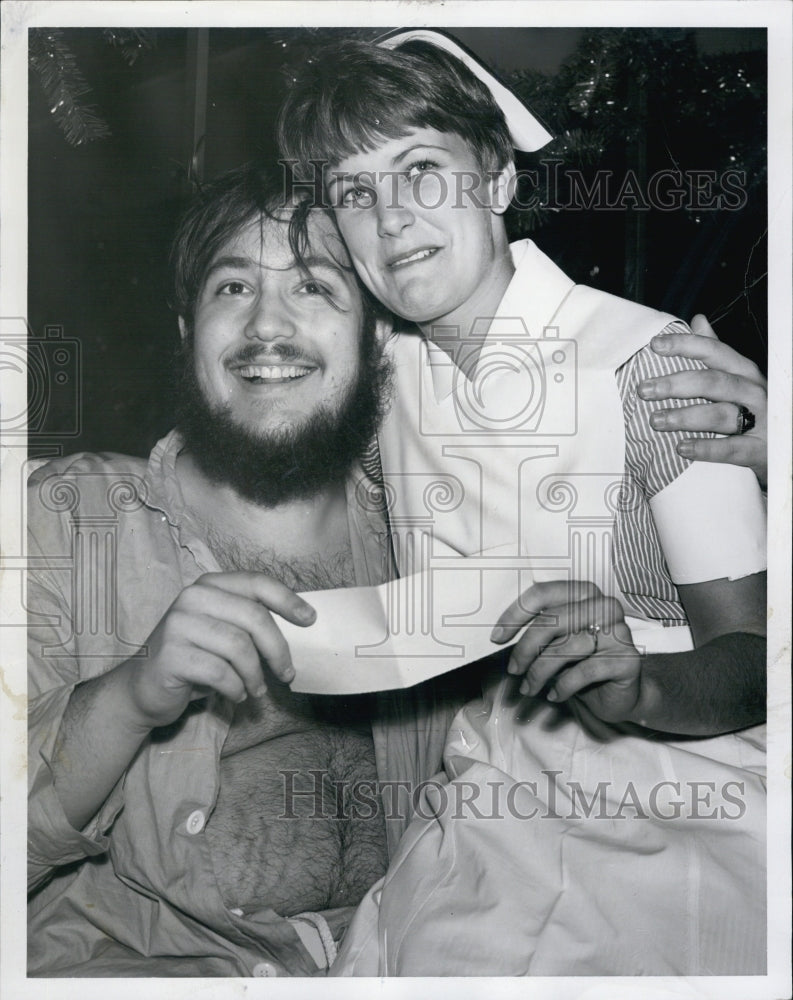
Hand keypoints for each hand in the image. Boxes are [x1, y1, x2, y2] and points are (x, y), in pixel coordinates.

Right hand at [126, 572, 315, 729]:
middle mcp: (192, 598)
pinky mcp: (170, 655)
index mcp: (209, 585)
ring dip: (255, 675)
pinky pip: (220, 672)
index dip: (287, 599)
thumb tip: (301, 624)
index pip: (256, 583)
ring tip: (256, 690)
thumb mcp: (222, 631)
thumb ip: (249, 622)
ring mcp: (178, 624)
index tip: (310, 620)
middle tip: (287, 674)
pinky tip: (235, 694)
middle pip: (253, 617)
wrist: (142, 688)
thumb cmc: (193, 659)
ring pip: (239, 647)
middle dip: (277, 649)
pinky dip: (235, 688)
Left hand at [491, 581, 641, 722]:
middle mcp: (604, 606)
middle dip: (526, 649)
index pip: (543, 594)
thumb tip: (498, 636)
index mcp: (583, 593)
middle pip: (553, 621)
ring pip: (567, 648)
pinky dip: (564, 686)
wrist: (619, 693)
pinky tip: (555, 695)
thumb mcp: (555, 643)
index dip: (515, 615)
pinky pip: (585, 671)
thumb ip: (537, 631)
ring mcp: (619, 632)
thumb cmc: (581, 663)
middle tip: (514, 670)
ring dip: (541, 672)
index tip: (497, 638)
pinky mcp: (627, 660)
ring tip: (530, 687)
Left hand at [639, 315, 766, 488]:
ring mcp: (759, 420)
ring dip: (686, 417)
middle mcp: (752, 392)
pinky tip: (682, 448)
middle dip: (677, 384)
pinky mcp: (759, 449)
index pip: (714, 352)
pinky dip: (706, 448)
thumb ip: (716, 352)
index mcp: (744, 372)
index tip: (655, 344)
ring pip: (721, 414)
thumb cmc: (753, 406)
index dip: (685, 346)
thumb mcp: (738, 376)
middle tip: (645, 390)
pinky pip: (731, 448)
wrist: (784, 443)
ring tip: (656, 420)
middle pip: (714, 382)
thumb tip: (697, 320)